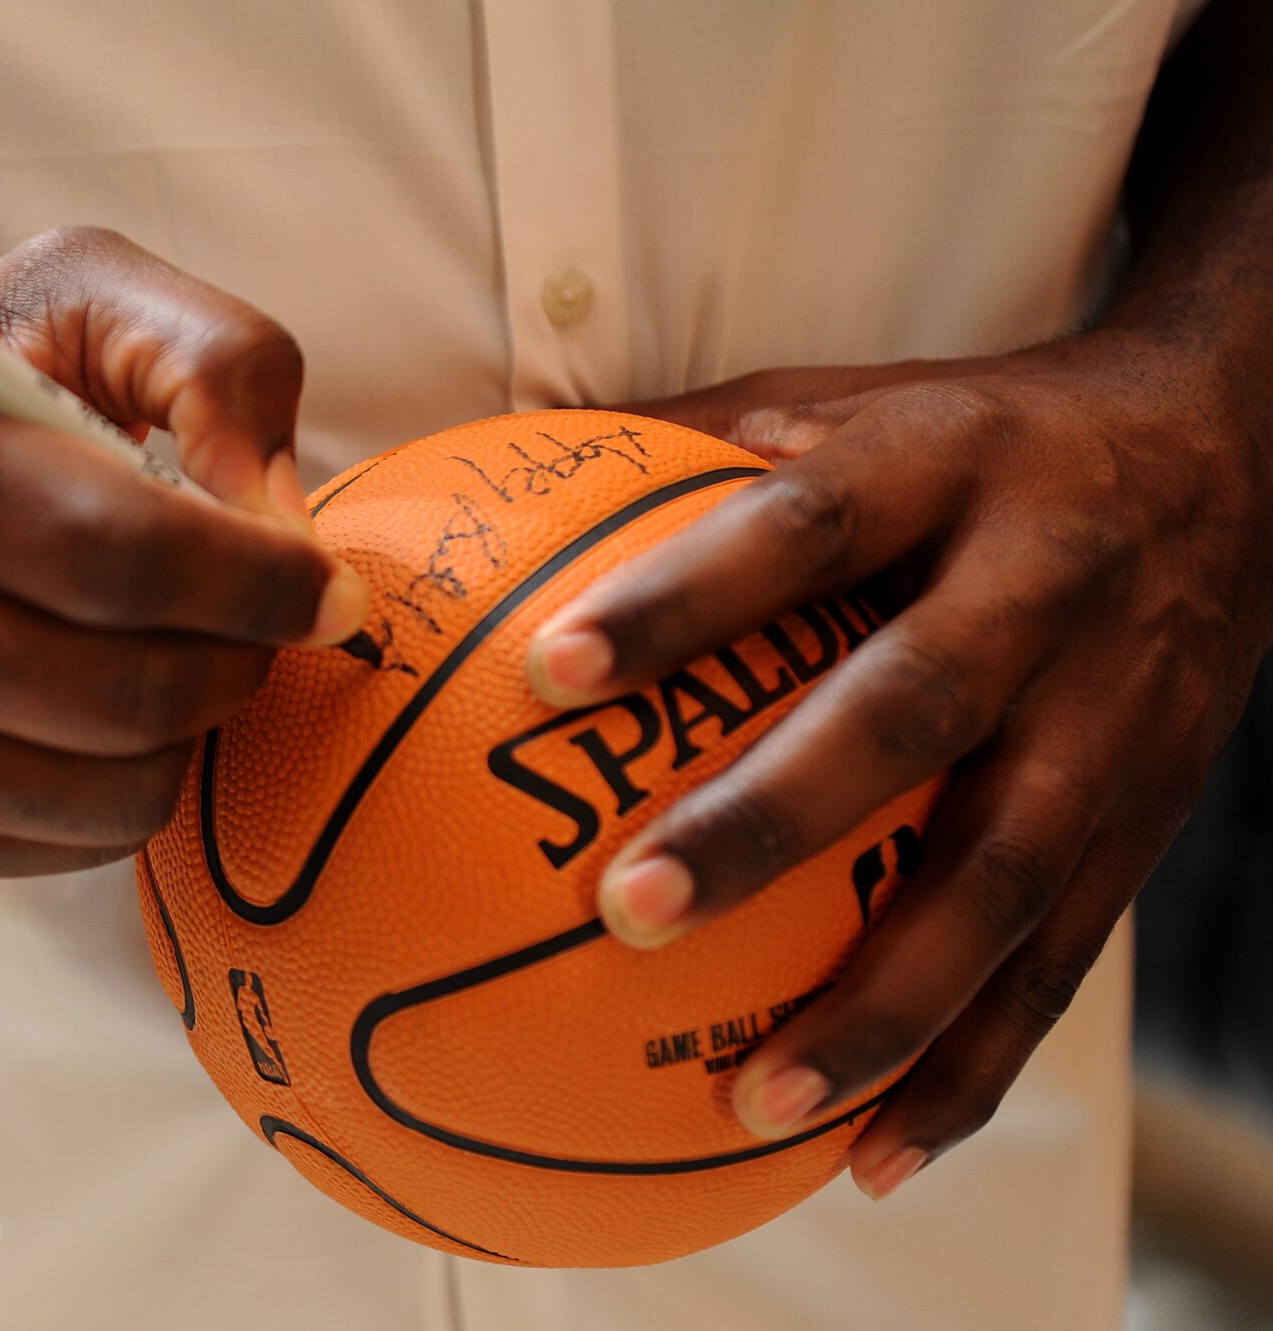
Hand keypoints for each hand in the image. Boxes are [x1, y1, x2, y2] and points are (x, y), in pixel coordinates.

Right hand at [0, 227, 367, 878]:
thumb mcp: (75, 301)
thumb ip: (212, 359)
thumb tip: (280, 516)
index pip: (110, 549)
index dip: (255, 580)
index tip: (326, 586)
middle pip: (120, 690)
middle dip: (237, 662)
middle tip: (264, 624)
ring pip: (109, 792)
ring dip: (192, 730)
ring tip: (180, 655)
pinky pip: (69, 847)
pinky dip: (126, 784)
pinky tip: (100, 711)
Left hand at [527, 332, 1272, 1197]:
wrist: (1226, 449)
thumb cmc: (977, 435)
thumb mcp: (849, 398)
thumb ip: (696, 440)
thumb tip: (502, 485)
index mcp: (945, 467)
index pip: (804, 522)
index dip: (686, 595)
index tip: (550, 668)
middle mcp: (1040, 588)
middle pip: (911, 711)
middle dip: (773, 824)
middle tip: (626, 912)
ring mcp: (1112, 715)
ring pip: (1003, 878)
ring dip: (883, 1005)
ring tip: (754, 1104)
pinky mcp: (1150, 820)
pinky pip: (1061, 963)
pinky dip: (971, 1068)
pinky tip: (874, 1160)